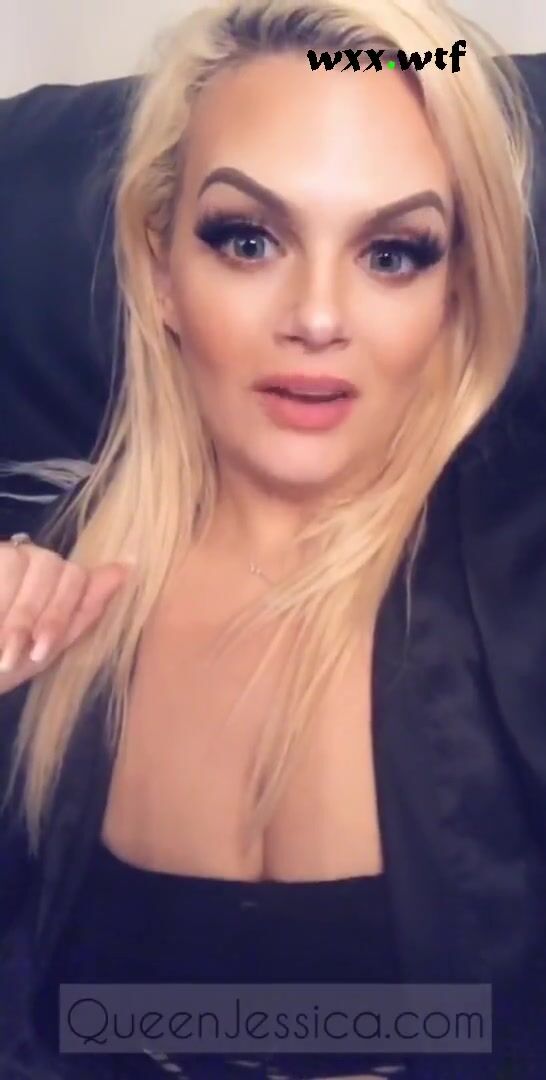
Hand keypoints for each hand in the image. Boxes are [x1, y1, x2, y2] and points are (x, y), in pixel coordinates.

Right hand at [0, 539, 134, 694]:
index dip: (59, 614)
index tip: (40, 651)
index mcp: (52, 582)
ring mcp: (5, 553)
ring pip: (21, 563)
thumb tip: (127, 569)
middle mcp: (28, 559)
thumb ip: (82, 614)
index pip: (75, 578)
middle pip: (51, 566)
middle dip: (33, 617)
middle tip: (11, 654)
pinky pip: (1, 562)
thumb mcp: (42, 652)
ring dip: (10, 613)